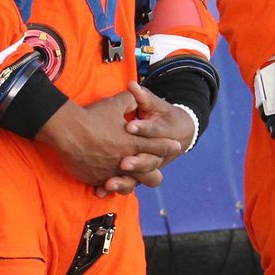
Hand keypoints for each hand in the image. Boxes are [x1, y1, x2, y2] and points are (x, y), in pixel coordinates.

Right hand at [36, 92, 180, 191]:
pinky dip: (109, 184)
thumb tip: (135, 93)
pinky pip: (107, 186)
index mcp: (134, 143)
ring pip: (130, 184)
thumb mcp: (114, 104)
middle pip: (151, 175)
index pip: (159, 147)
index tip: (175, 146)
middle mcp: (126, 160)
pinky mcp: (96, 179)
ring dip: (133, 181)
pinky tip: (108, 185)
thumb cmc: (92, 117)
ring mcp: (111, 172)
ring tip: (133, 180)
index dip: (168, 147)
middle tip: (156, 171)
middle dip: (155, 173)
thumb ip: (130, 100)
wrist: (68, 131)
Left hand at [92, 82, 197, 196]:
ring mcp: (143, 168)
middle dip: (136, 163)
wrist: (175, 136)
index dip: (142, 129)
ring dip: (123, 182)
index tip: (129, 126)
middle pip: (148, 163)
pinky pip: (123, 185)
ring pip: (136, 180)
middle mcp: (154, 156)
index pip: (152, 133)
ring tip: (109, 182)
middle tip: (123, 163)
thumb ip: (143, 97)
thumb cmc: (161, 117)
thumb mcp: (154, 107)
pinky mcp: (132, 176)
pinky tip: (99, 190)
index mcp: (161, 137)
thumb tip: (133, 84)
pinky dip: (111, 188)